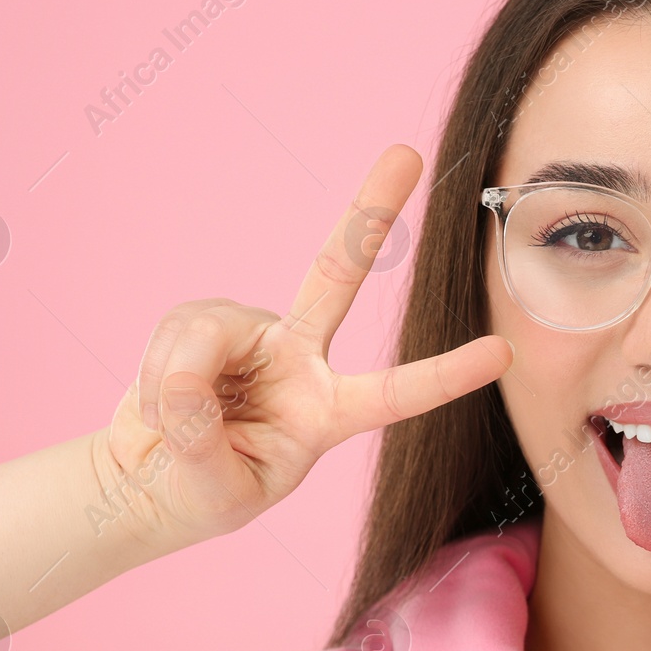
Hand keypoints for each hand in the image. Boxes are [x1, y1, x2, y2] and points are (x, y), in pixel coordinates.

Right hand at [99, 144, 511, 546]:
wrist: (148, 479)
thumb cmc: (199, 496)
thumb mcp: (215, 494)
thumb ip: (206, 447)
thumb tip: (189, 383)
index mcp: (328, 412)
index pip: (395, 394)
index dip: (445, 374)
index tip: (502, 353)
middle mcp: (301, 358)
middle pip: (336, 274)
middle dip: (370, 211)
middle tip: (408, 154)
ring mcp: (253, 331)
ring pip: (213, 330)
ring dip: (179, 379)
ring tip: (174, 425)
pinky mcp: (205, 318)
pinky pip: (178, 331)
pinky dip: (157, 372)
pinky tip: (158, 400)